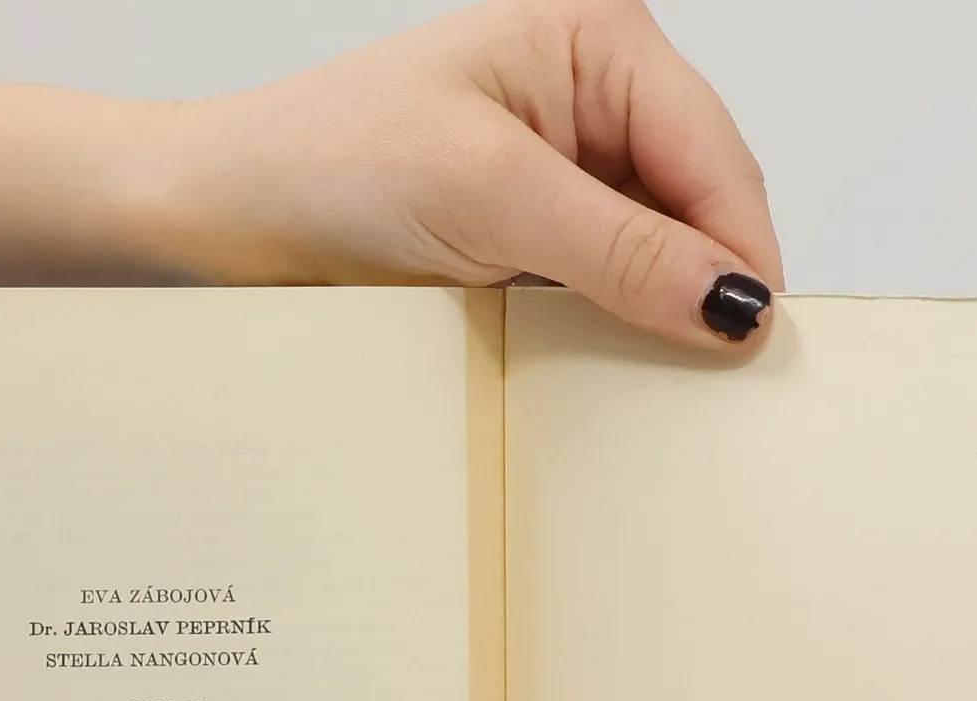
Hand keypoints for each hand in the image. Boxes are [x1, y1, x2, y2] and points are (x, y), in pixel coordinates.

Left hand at [156, 0, 782, 349]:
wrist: (224, 216)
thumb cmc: (325, 164)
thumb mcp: (486, 195)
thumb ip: (618, 247)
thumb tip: (730, 300)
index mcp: (596, 39)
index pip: (712, 153)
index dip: (742, 250)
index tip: (753, 344)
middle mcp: (593, 94)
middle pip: (701, 205)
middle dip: (707, 286)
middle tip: (719, 384)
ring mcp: (567, 168)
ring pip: (661, 255)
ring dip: (659, 318)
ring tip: (661, 385)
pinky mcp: (535, 233)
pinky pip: (608, 290)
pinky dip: (614, 334)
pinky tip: (607, 373)